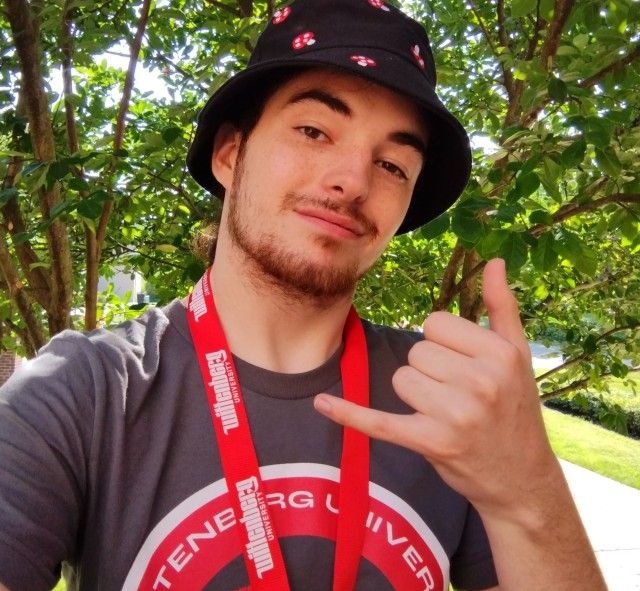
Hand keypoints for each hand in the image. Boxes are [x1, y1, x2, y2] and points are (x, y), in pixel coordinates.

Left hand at [314, 258, 557, 521]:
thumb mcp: (518, 355)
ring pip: (400, 379)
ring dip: (414, 394)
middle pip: (416, 352)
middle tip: (457, 394)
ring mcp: (455, 414)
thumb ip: (502, 306)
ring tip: (445, 412)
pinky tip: (322, 403)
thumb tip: (494, 262)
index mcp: (500, 353)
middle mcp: (480, 381)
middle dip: (429, 369)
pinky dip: (349, 413)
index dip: (441, 342)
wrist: (521, 477)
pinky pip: (379, 421)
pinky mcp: (431, 441)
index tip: (461, 364)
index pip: (435, 324)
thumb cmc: (516, 409)